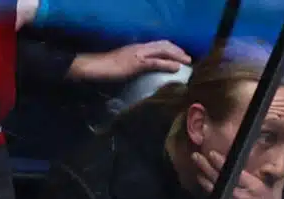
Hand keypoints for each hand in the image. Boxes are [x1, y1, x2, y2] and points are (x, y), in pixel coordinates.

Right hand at [68, 38, 189, 82]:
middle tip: (188, 58)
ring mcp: (139, 54)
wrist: (96, 66)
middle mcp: (140, 47)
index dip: (171, 48)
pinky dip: (167, 64)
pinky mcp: (137, 63)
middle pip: (164, 44)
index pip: (158, 44)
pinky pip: (155, 62)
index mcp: (137, 47)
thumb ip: (134, 65)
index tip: (180, 54)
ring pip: (163, 51)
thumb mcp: (124, 64)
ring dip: (177, 55)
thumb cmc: (106, 68)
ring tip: (187, 61)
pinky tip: (176, 68)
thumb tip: (141, 70)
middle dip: (177, 50)